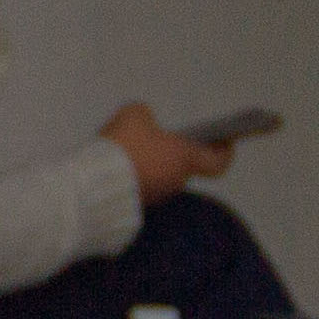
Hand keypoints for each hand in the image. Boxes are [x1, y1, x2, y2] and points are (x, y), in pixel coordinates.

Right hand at [100, 102, 230, 205]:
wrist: (94, 181)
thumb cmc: (125, 145)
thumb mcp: (133, 116)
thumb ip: (145, 115)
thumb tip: (144, 121)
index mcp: (185, 159)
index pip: (218, 161)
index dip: (224, 151)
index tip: (222, 141)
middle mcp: (177, 180)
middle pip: (183, 166)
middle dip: (172, 153)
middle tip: (155, 138)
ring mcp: (157, 194)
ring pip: (161, 175)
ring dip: (152, 164)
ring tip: (129, 150)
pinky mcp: (136, 203)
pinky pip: (142, 184)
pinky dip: (135, 175)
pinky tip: (116, 164)